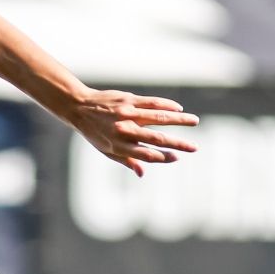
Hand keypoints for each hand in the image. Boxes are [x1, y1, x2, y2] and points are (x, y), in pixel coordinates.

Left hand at [64, 89, 198, 176]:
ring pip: (159, 117)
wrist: (79, 107)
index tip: (177, 157)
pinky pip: (152, 102)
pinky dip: (167, 105)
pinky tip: (178, 109)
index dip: (163, 158)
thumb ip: (126, 160)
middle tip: (194, 147)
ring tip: (195, 122)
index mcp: (118, 146)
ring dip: (179, 120)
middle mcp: (123, 130)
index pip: (145, 155)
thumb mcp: (106, 150)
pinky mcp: (128, 100)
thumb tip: (142, 174)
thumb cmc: (94, 132)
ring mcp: (127, 114)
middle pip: (156, 139)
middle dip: (178, 144)